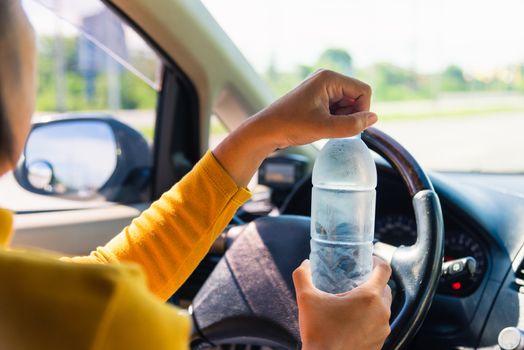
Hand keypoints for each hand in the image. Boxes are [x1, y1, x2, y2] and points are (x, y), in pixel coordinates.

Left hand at [213, 70, 376, 186]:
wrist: (266, 130)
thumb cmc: (291, 126)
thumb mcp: (325, 128)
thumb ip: (353, 125)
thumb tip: (373, 119)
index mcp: (329, 78)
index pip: (363, 91)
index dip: (362, 110)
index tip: (350, 127)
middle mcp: (327, 79)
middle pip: (357, 97)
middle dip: (351, 115)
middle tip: (333, 129)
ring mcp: (322, 88)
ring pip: (348, 105)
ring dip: (343, 119)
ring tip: (324, 128)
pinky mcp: (318, 98)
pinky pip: (337, 108)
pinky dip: (335, 120)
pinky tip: (321, 127)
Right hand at [293, 257, 392, 349]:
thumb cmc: (319, 333)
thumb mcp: (306, 299)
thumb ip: (303, 276)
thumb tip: (305, 263)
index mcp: (369, 297)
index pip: (385, 270)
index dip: (378, 260)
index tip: (369, 260)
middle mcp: (382, 312)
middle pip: (385, 288)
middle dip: (373, 282)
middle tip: (356, 280)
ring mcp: (383, 330)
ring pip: (383, 308)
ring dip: (372, 302)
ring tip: (353, 302)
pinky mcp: (379, 343)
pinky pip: (379, 324)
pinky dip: (370, 319)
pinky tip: (353, 321)